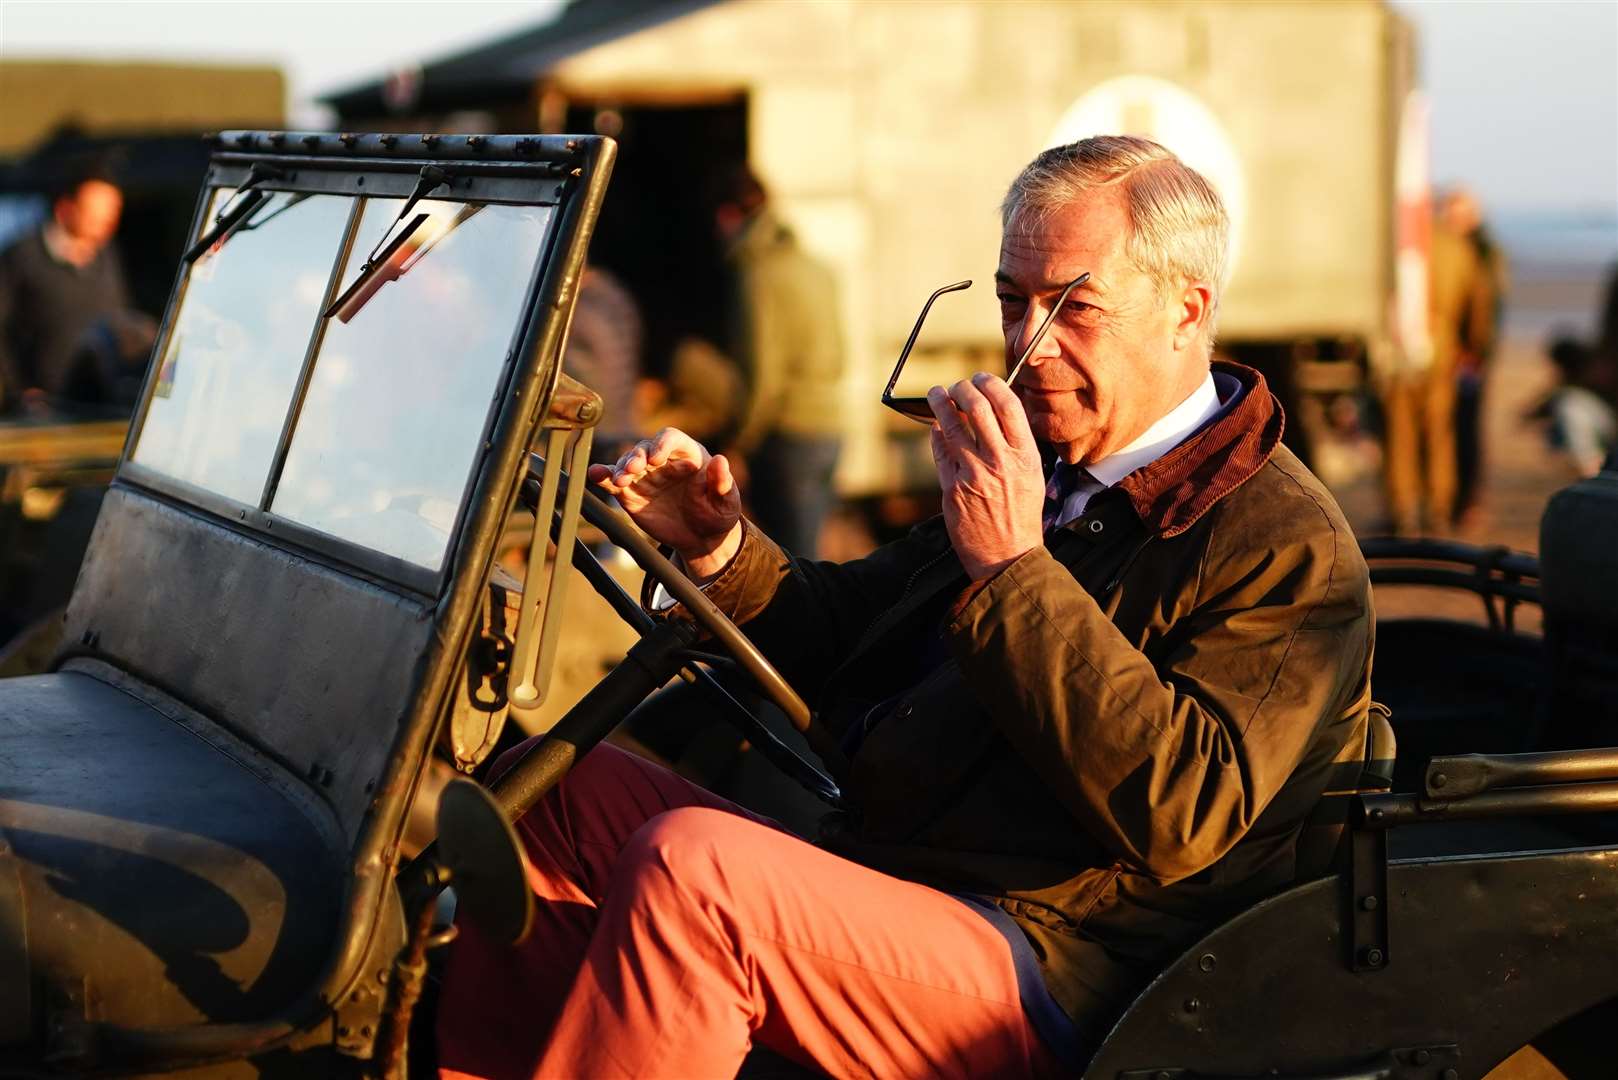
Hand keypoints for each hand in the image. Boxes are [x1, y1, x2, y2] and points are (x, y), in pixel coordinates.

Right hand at [586, 427, 742, 578]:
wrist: (701, 538)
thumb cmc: (717, 513)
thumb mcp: (727, 501)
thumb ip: (722, 482)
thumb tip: (721, 460)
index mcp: (688, 455)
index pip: (671, 438)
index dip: (662, 444)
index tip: (657, 458)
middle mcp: (663, 461)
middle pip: (644, 448)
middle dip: (637, 456)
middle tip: (633, 469)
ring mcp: (645, 476)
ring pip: (627, 463)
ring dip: (620, 468)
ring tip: (619, 480)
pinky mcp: (630, 493)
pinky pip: (614, 481)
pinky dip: (603, 476)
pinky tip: (594, 474)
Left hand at [928, 373, 1044, 581]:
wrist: (1008, 556)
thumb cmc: (1021, 516)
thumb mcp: (1032, 476)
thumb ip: (1016, 445)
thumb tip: (998, 413)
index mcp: (1025, 455)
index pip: (1007, 405)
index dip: (991, 384)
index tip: (981, 378)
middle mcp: (1000, 461)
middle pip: (977, 408)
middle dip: (963, 389)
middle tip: (957, 386)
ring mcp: (973, 474)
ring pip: (952, 426)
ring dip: (941, 404)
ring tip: (937, 395)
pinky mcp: (952, 488)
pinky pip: (940, 451)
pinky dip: (937, 434)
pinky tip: (936, 428)